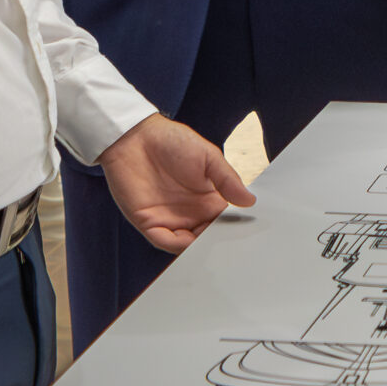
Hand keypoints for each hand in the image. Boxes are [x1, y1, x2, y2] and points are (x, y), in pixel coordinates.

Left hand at [100, 115, 254, 254]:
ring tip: (211, 247)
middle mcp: (191, 213)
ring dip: (199, 248)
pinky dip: (177, 246)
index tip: (247, 234)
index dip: (235, 229)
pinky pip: (164, 241)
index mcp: (208, 199)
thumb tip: (250, 201)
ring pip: (188, 245)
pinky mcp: (148, 222)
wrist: (136, 137)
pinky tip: (189, 242)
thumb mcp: (208, 156)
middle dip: (218, 244)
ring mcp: (170, 219)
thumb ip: (228, 180)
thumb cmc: (173, 141)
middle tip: (230, 247)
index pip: (225, 222)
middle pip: (208, 238)